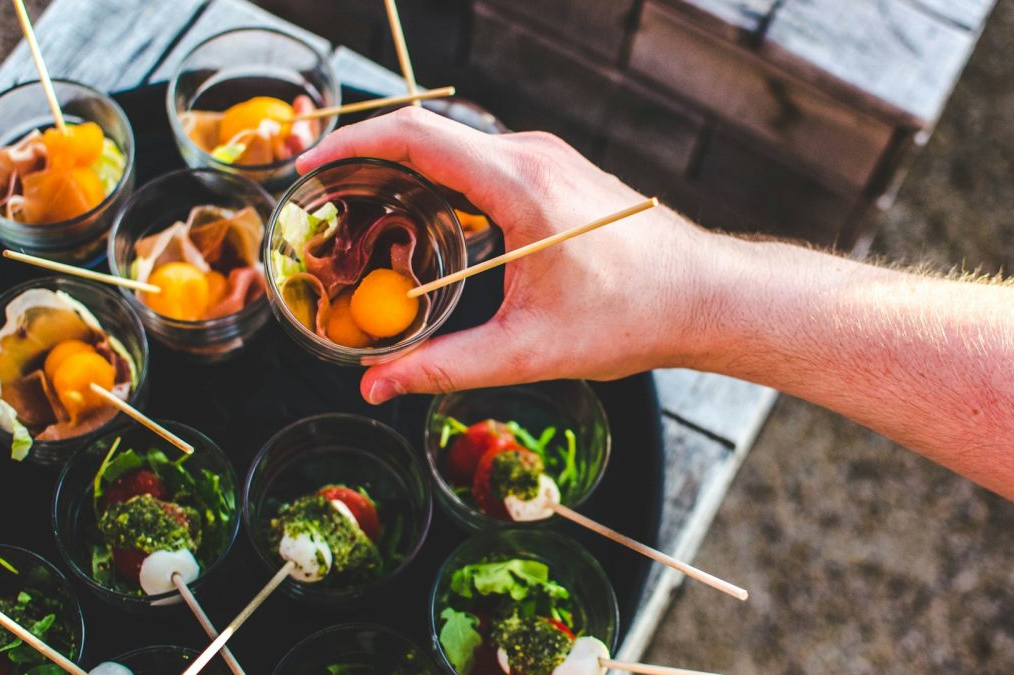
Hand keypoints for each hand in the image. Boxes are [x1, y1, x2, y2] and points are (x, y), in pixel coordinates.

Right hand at [297, 107, 714, 403]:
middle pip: (426, 136)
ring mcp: (546, 157)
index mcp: (519, 184)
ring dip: (404, 175)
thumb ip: (444, 366)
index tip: (309, 168)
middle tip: (325, 208)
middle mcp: (531, 154)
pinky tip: (426, 226)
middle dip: (366, 165)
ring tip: (364, 219)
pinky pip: (481, 162)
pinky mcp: (555, 170)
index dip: (351, 145)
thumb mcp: (528, 351)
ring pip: (454, 149)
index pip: (415, 136)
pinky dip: (440, 183)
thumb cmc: (632, 317)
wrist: (703, 296)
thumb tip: (376, 385)